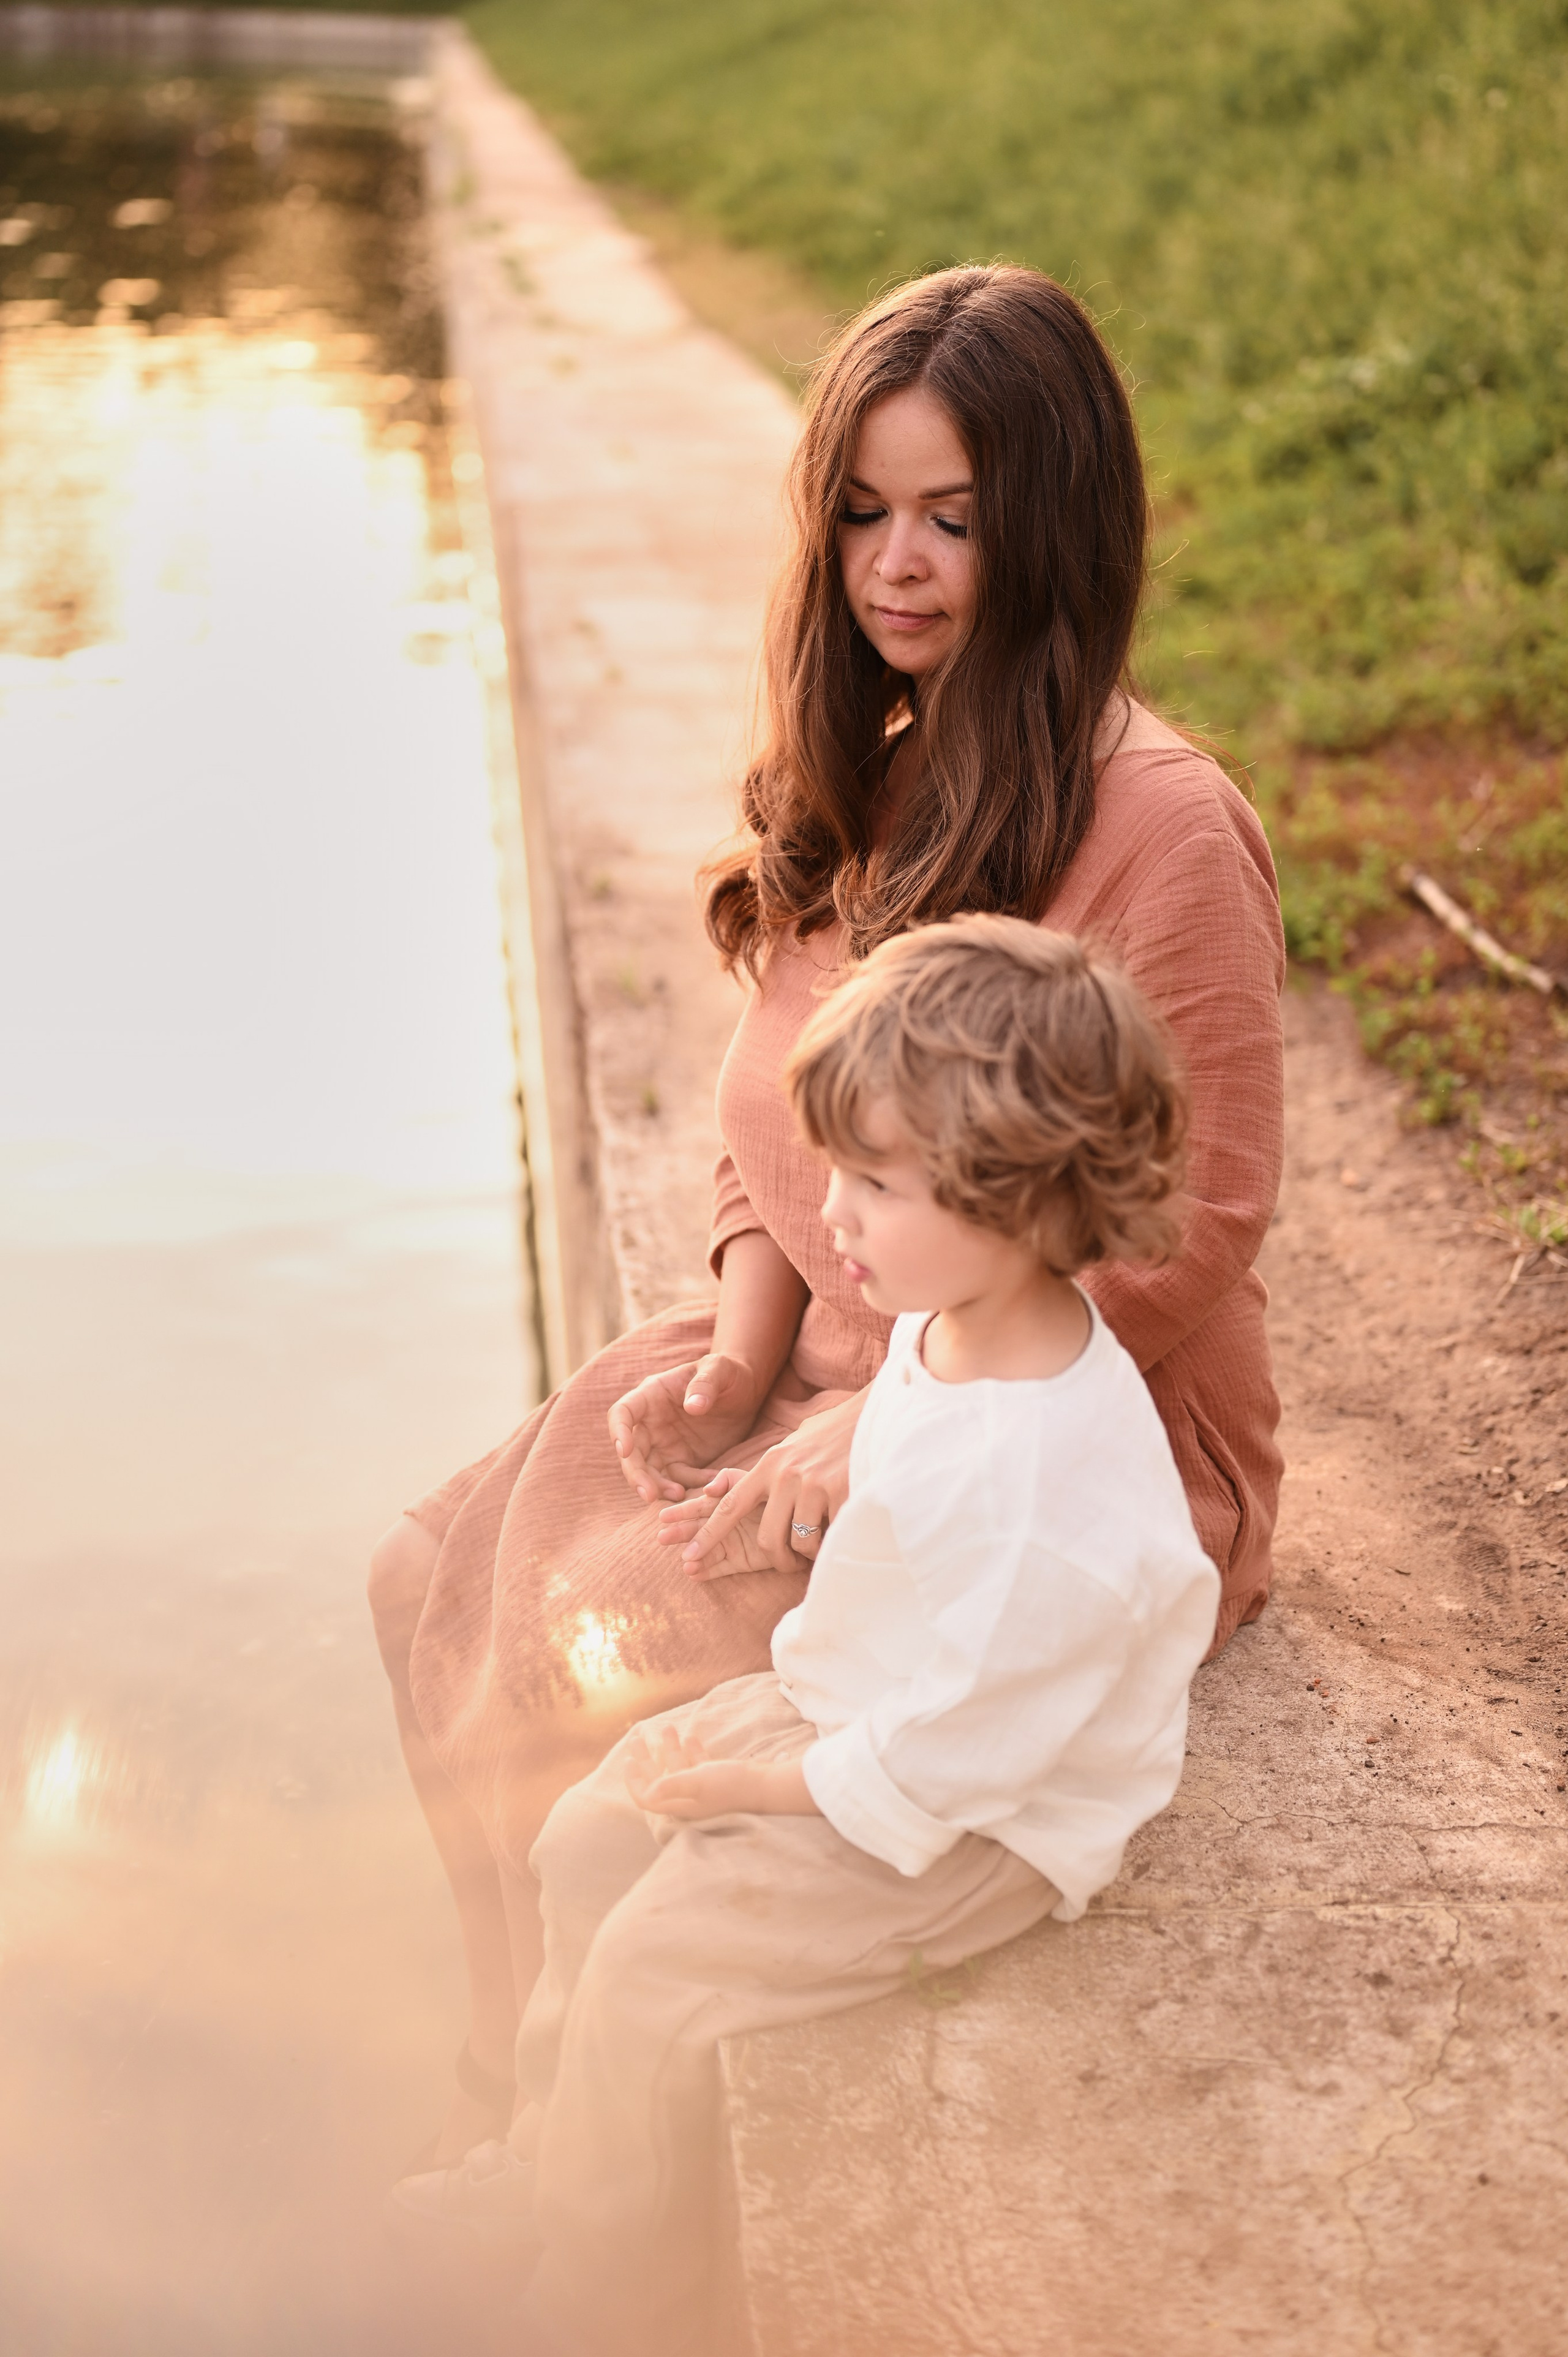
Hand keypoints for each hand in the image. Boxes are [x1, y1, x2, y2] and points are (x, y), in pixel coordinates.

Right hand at [607, 1353, 763, 1503]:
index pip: (623, 1413)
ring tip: (681, 1496)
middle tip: (648, 1495)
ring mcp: (665, 1445)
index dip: (619, 1432)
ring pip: (651, 1472)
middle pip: (632, 1452)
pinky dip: (692, 1485)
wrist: (747, 1390)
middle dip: (636, 1474)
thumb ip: (705, 1383)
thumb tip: (692, 1406)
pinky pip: (680, 1479)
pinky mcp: (683, 1461)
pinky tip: (714, 1485)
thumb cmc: (729, 1372)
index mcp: (651, 1396)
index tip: (623, 1451)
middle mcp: (651, 1423)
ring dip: (659, 1487)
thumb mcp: (719, 1369)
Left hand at [623, 1722, 816, 1819]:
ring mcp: (703, 1790)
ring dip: (670, 1749)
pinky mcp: (718, 1780)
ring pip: (679, 1769)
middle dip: (647, 1760)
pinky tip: (690, 1736)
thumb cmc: (730, 1785)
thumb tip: (647, 1793)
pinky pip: (699, 1765)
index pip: (648, 1798)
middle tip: (637, 1738)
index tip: (628, 1760)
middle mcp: (689, 1800)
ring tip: (667, 1727)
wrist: (765, 1785)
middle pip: (659, 1780)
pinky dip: (692, 1751)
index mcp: (680, 1805)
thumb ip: (672, 1786)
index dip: (635, 1781)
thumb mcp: (698, 1782)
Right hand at [657, 1469, 779, 1579]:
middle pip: (698, 1529)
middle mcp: (725, 1524)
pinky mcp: (741, 1561)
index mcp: (725, 1503)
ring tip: (684, 1562)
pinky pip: (721, 1567)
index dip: (681, 1512)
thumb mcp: (756, 1481)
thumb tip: (707, 1489)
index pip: (699, 1507)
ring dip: (693, 1556)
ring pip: (706, 1550)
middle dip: (680, 1534)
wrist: (805, 1519)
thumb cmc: (781, 1495)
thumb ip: (732, 1480)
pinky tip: (694, 1574)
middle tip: (661, 1538)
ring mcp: (731, 1543)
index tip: (662, 1516)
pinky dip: (707, 1571)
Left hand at [675, 1388, 865, 1577]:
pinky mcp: (841, 1493)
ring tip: (821, 1542)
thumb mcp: (791, 1445)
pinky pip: (828, 1536)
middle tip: (789, 1563)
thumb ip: (758, 1470)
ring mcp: (814, 1485)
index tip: (689, 1556)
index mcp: (770, 1464)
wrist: (876, 1415)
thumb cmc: (832, 1434)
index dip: (708, 1535)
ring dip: (809, 1552)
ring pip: (799, 1542)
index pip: (729, 1506)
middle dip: (777, 1558)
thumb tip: (713, 1489)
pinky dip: (833, 1541)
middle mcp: (786, 1475)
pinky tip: (840, 1528)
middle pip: (766, 1537)